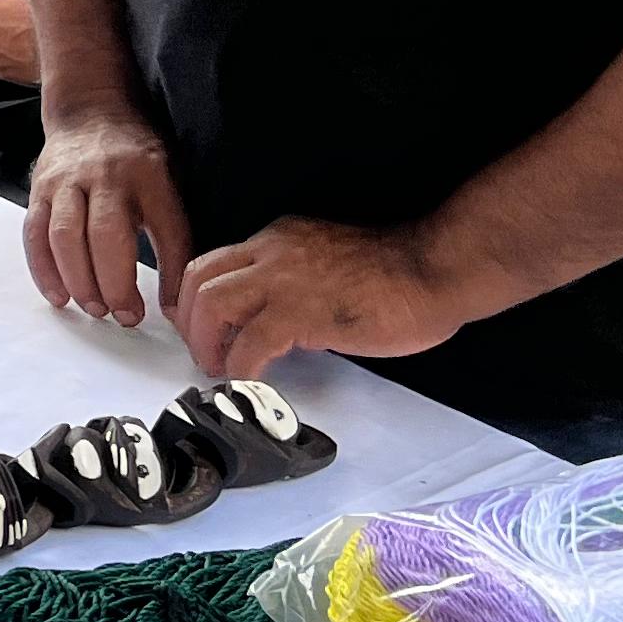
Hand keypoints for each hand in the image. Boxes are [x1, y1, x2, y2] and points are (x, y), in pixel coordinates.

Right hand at [22, 104, 192, 328]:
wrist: (90, 111)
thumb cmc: (136, 158)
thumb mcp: (168, 183)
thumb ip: (174, 233)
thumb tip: (179, 301)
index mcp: (150, 175)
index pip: (166, 230)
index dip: (169, 276)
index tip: (166, 311)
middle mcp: (106, 176)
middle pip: (106, 237)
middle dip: (114, 285)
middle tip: (123, 316)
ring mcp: (67, 181)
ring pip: (65, 237)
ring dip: (79, 282)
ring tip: (93, 308)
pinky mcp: (39, 189)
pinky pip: (35, 234)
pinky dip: (44, 271)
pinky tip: (59, 296)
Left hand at [173, 219, 469, 379]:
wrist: (434, 270)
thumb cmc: (396, 275)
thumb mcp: (327, 265)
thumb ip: (294, 282)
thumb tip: (273, 320)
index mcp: (278, 240)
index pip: (214, 262)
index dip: (196, 299)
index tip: (202, 329)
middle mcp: (272, 252)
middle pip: (198, 278)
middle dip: (188, 321)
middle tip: (203, 354)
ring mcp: (284, 279)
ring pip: (211, 304)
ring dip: (206, 343)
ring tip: (220, 370)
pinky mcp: (302, 312)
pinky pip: (250, 342)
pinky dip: (242, 366)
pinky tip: (252, 381)